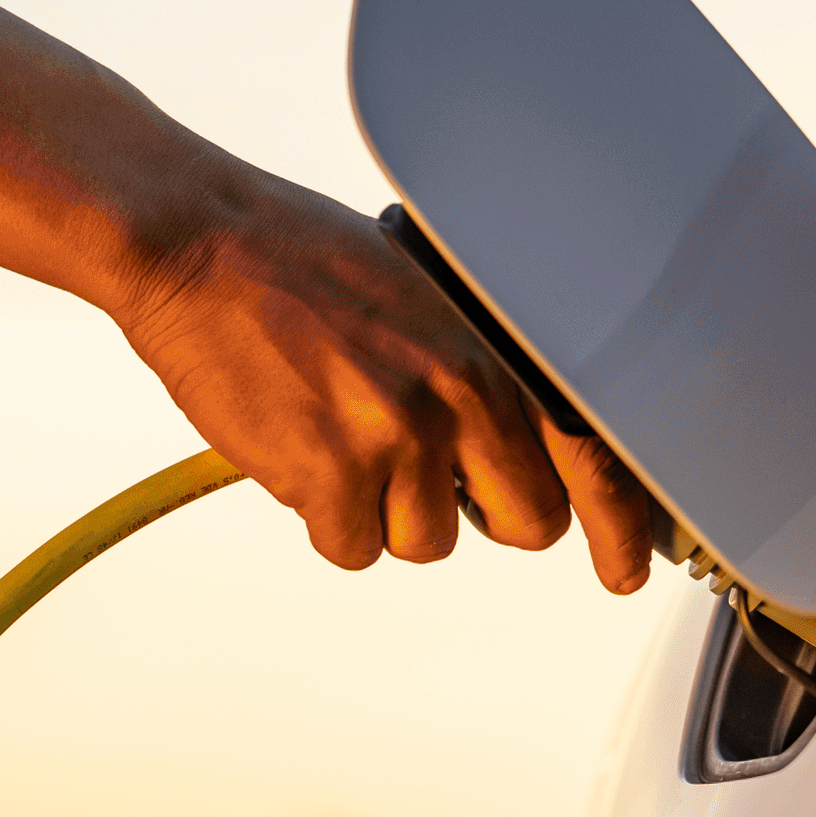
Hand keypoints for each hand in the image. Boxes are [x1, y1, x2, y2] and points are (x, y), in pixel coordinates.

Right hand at [111, 169, 655, 586]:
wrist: (194, 249)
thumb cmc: (293, 255)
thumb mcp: (415, 288)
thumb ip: (467, 362)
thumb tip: (500, 430)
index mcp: (482, 348)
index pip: (586, 454)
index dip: (616, 526)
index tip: (621, 567)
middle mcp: (451, 399)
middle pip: (522, 523)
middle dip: (481, 510)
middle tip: (428, 475)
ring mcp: (390, 443)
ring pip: (423, 540)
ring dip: (387, 509)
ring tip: (340, 434)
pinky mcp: (324, 478)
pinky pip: (351, 547)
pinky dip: (326, 517)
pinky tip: (301, 451)